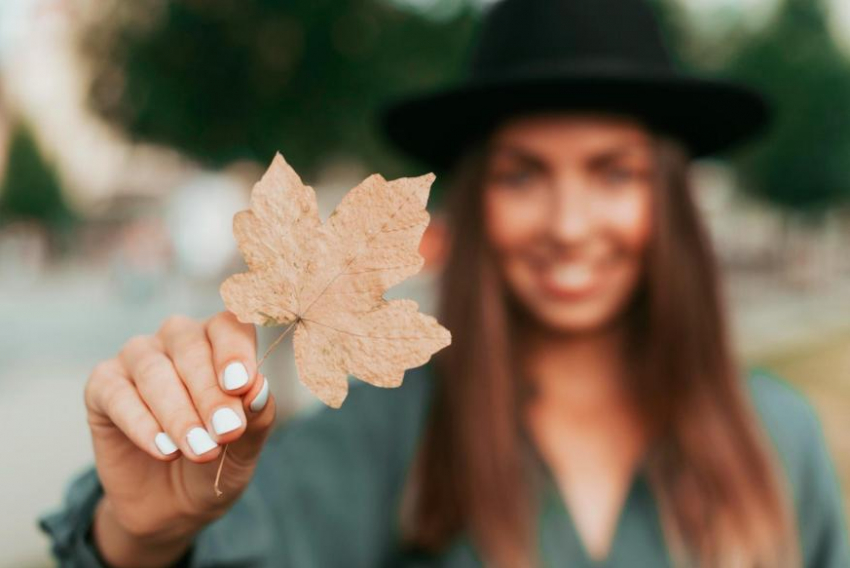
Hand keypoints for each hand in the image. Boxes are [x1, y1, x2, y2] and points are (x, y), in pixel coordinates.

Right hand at [84, 311, 275, 561]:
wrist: (173, 504)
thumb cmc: (218, 458)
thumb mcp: (245, 447)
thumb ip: (257, 417)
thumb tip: (259, 388)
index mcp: (219, 341)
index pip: (229, 326)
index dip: (235, 351)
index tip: (241, 386)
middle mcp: (177, 339)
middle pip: (191, 348)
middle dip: (211, 393)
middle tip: (227, 432)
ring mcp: (138, 358)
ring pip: (154, 370)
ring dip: (179, 413)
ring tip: (200, 449)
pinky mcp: (102, 386)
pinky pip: (118, 395)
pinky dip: (142, 424)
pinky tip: (164, 450)